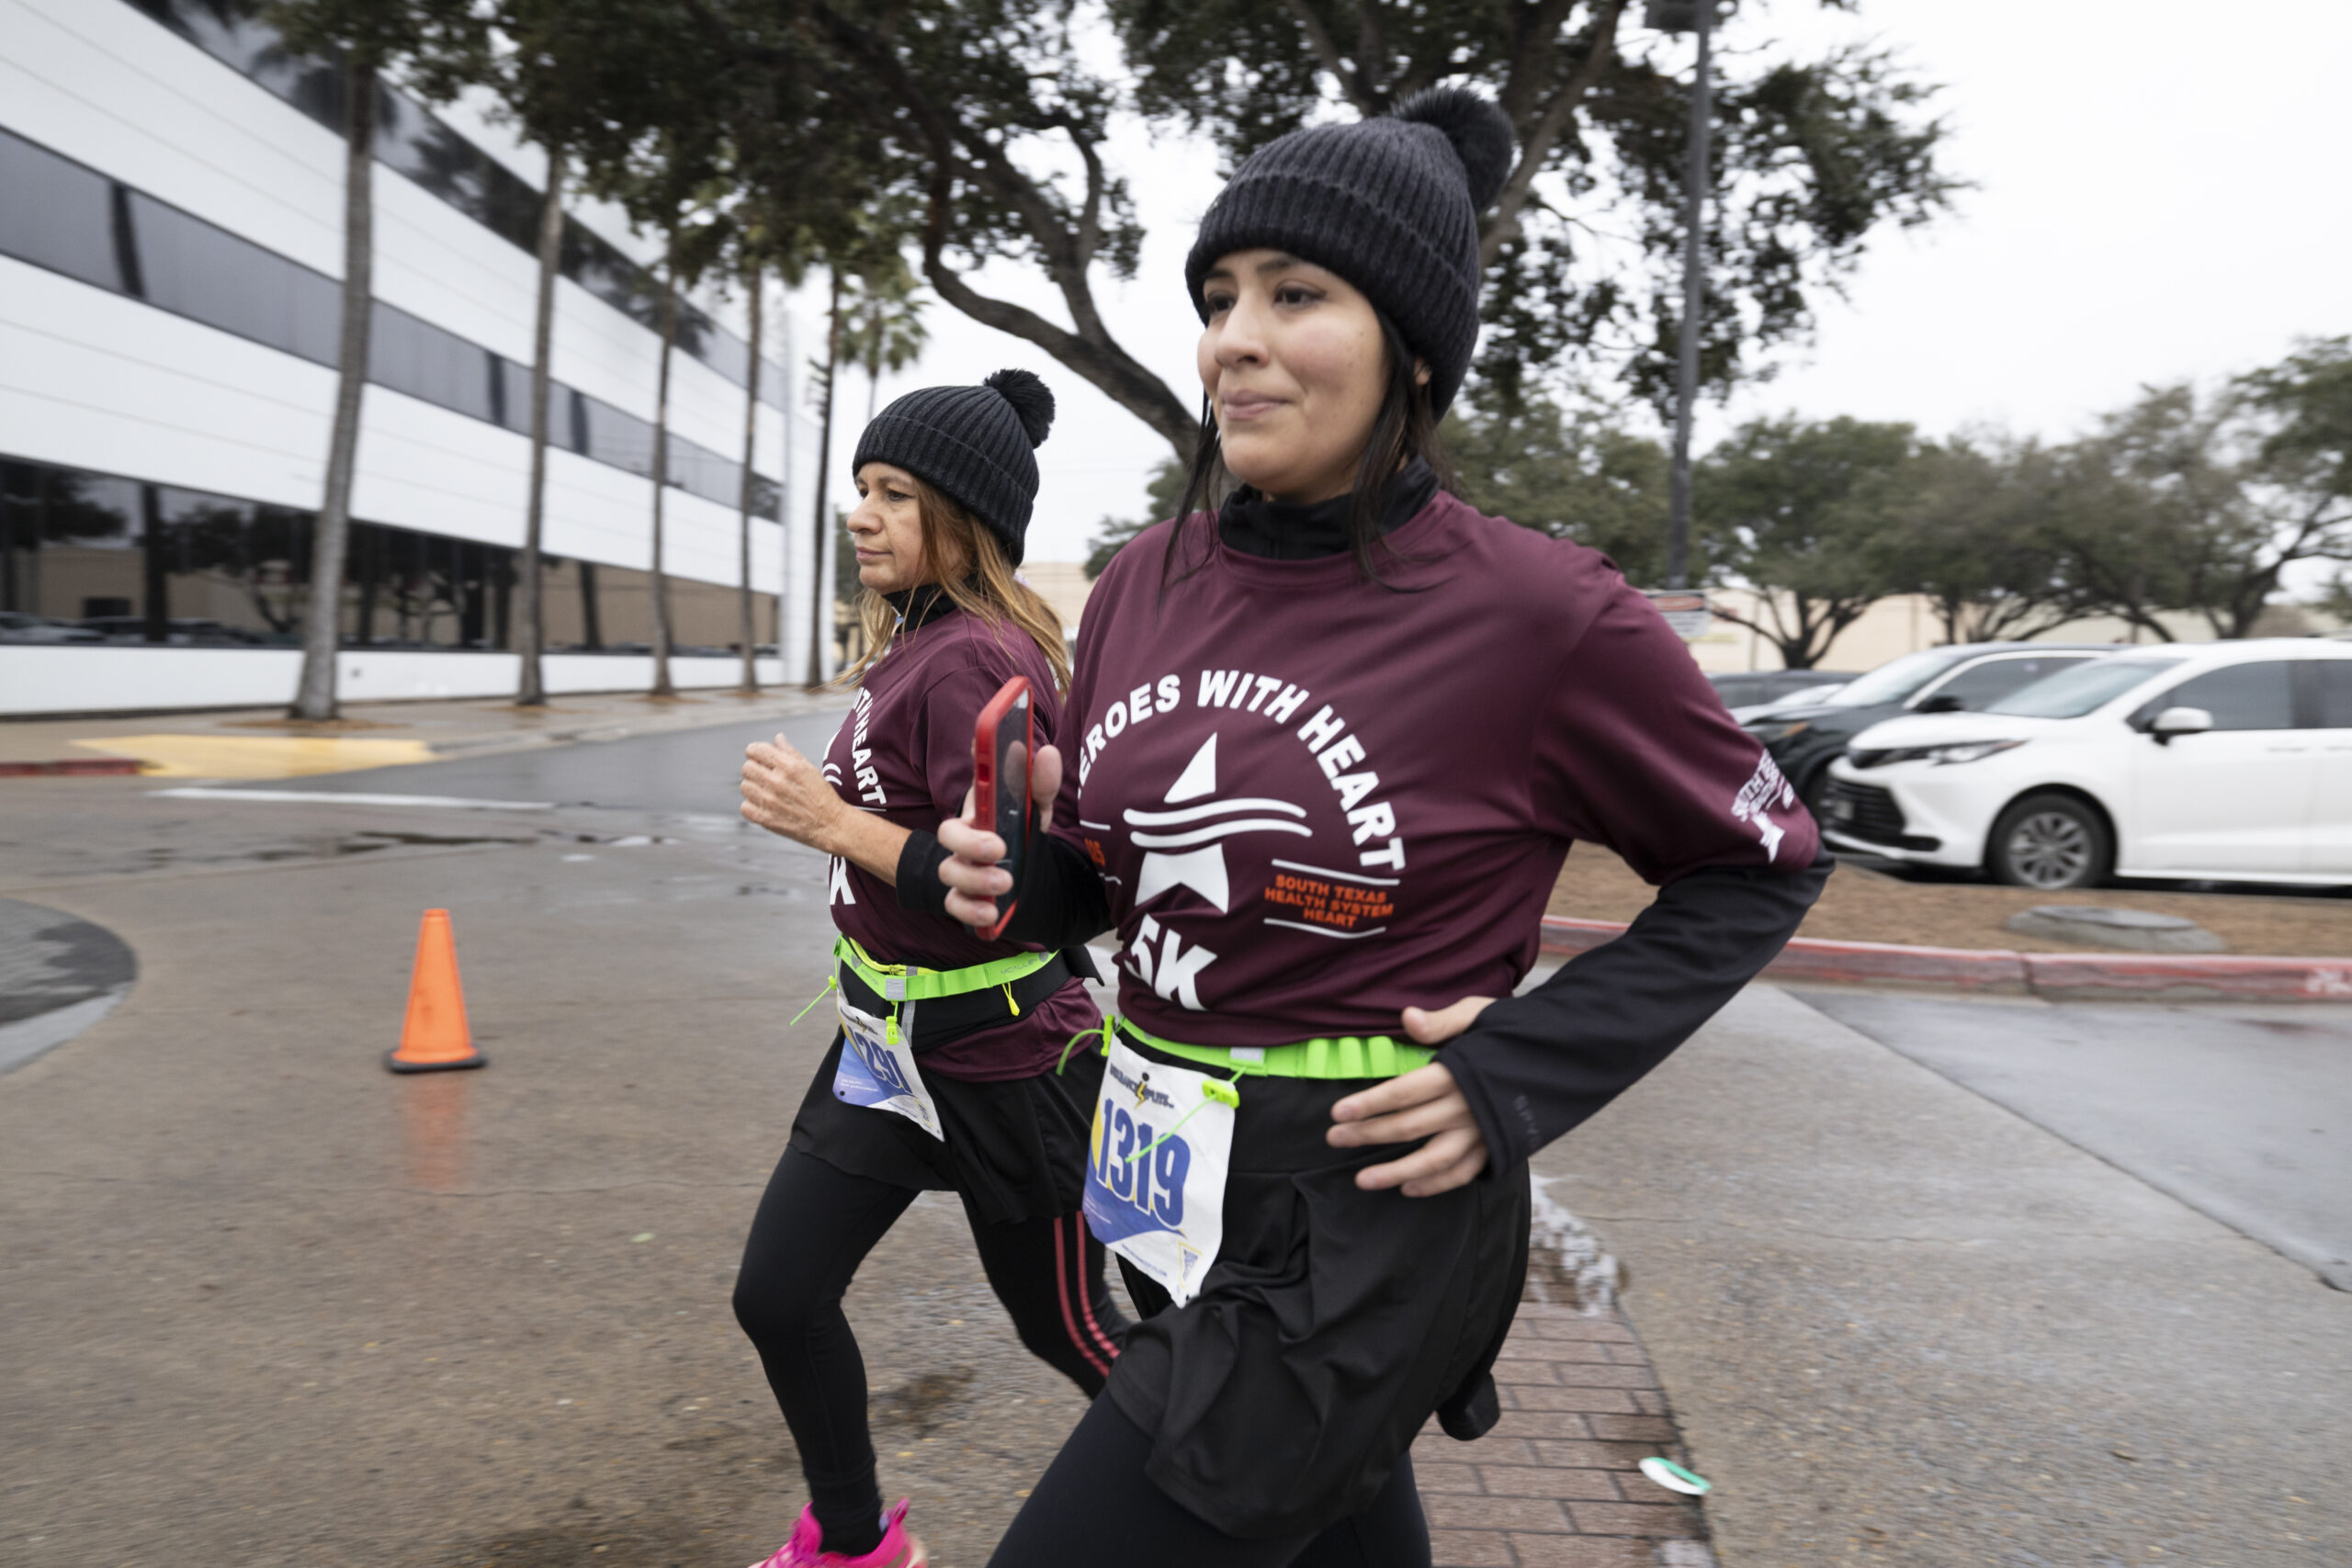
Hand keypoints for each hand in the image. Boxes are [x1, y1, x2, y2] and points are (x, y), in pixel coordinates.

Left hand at [740, 735, 848, 852]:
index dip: (755, 752)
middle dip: (755, 769)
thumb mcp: (809, 769)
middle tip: (765, 776)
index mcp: (788, 766)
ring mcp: (770, 801)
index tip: (758, 757)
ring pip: (745, 787)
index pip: (755, 750)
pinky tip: (765, 806)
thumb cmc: (822, 797)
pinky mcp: (765, 819)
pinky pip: (744, 807)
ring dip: (753, 788)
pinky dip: (752, 807)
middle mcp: (777, 781)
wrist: (830, 825)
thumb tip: (778, 738)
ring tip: (767, 792)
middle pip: (747, 768)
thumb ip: (790, 752)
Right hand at [940, 742, 1060, 928]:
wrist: (1028, 877)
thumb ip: (1042, 785)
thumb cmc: (1023, 833)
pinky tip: (991, 913)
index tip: (980, 748)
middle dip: (969, 842)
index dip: (974, 766)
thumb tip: (1048, 754)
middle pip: (948, 833)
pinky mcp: (965, 897)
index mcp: (981, 808)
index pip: (973, 784)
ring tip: (1005, 883)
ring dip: (974, 878)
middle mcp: (965, 836)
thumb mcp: (1037, 809)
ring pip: (949, 872)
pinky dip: (970, 911)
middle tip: (998, 849)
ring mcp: (961, 867)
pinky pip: (955, 905)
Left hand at [1326, 996, 1495, 1196]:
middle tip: (1334, 1138)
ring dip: (1395, 1172)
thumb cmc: (1515, 1030)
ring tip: (1362, 1180)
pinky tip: (1407, 1188)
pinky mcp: (1497, 1148)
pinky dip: (1435, 1185)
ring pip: (1433, 1160)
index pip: (1403, 1092)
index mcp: (1458, 1073)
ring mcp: (1483, 1132)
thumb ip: (1441, 1022)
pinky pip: (1463, 1173)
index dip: (1368, 1104)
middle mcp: (1467, 1107)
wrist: (1564, 1057)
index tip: (1337, 1112)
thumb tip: (1407, 1016)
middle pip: (1408, 1127)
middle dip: (1367, 1134)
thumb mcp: (1479, 1014)